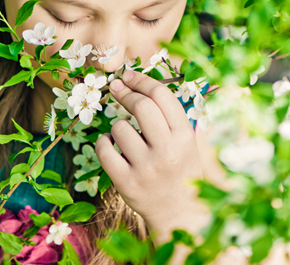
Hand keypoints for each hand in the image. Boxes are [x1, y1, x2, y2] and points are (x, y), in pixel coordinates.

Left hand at [95, 70, 207, 238]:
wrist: (179, 213)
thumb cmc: (180, 169)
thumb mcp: (186, 142)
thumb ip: (167, 116)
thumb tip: (136, 84)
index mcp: (184, 137)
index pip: (162, 96)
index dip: (141, 80)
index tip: (128, 76)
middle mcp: (167, 151)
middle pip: (141, 106)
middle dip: (125, 92)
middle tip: (116, 87)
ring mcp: (146, 168)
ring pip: (119, 127)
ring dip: (117, 125)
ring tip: (124, 136)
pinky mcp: (126, 183)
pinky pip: (104, 150)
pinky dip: (103, 142)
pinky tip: (110, 145)